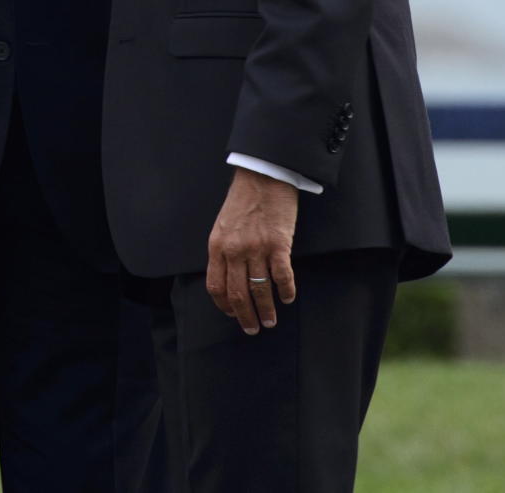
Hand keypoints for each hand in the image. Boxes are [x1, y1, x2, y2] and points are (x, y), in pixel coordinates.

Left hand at [206, 167, 297, 334]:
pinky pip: (282, 277)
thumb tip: (229, 278)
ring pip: (260, 290)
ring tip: (271, 320)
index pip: (216, 286)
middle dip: (245, 317)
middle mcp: (235, 250)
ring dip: (266, 310)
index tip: (232, 314)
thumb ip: (224, 251)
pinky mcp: (278, 244)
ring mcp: (257, 248)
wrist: (262, 176)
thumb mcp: (223, 225)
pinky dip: (286, 291)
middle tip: (253, 328)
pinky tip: (288, 298)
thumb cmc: (243, 200)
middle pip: (238, 294)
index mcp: (217, 246)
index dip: (224, 306)